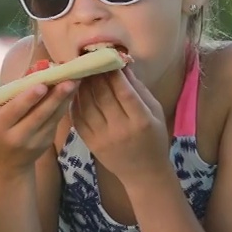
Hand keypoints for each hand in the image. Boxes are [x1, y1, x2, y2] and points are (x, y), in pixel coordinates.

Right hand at [0, 61, 76, 173]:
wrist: (4, 163)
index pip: (14, 111)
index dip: (28, 99)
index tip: (41, 85)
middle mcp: (16, 136)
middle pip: (39, 115)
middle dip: (54, 98)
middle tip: (68, 81)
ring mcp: (34, 141)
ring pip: (52, 118)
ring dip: (64, 99)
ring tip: (74, 81)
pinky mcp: (46, 141)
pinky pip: (56, 120)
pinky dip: (64, 105)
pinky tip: (71, 91)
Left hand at [71, 66, 168, 182]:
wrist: (144, 173)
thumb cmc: (154, 139)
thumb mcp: (155, 112)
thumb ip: (140, 89)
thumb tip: (123, 66)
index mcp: (141, 121)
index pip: (124, 92)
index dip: (115, 74)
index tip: (108, 58)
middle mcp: (120, 129)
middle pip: (103, 96)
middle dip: (96, 75)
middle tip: (91, 60)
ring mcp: (102, 137)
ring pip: (87, 105)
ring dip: (83, 85)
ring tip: (82, 71)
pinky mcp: (90, 143)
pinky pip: (78, 118)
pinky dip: (75, 101)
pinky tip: (77, 90)